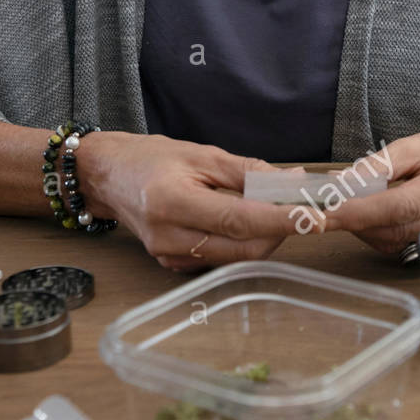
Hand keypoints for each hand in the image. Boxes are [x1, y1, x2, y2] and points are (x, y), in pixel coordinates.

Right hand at [74, 132, 319, 270]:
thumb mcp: (201, 154)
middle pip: (245, 248)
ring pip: (237, 257)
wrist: (106, 177)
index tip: (314, 217)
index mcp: (172, 204)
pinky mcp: (173, 264)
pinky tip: (248, 220)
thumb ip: (247, 171)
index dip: (282, 220)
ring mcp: (169, 256)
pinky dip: (243, 242)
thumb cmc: (150, 159)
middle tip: (300, 207)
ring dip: (265, 236)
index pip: (241, 220)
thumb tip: (291, 181)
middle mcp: (169, 238)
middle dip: (280, 230)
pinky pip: (222, 258)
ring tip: (276, 209)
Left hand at [323, 120, 419, 255]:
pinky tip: (377, 214)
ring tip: (358, 204)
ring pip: (397, 243)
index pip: (401, 206)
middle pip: (396, 231)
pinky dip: (383, 232)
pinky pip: (405, 245)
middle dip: (357, 222)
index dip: (360, 212)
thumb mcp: (416, 144)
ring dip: (367, 229)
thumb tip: (339, 186)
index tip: (326, 213)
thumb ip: (378, 166)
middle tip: (331, 206)